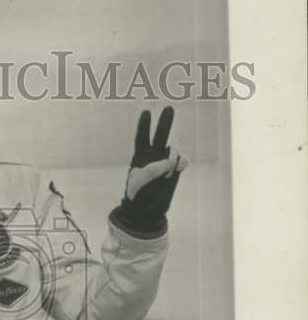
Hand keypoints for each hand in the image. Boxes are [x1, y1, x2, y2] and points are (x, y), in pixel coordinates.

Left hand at [110, 106, 187, 236]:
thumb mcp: (140, 181)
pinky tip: (175, 172)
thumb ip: (153, 167)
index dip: (144, 125)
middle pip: (159, 136)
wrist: (146, 211)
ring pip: (172, 151)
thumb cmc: (137, 195)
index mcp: (140, 156)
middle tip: (169, 108)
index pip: (142, 138)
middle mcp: (153, 156)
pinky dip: (180, 164)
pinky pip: (181, 161)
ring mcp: (166, 162)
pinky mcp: (175, 170)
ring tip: (164, 174)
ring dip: (170, 160)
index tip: (146, 112)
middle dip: (164, 123)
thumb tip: (171, 161)